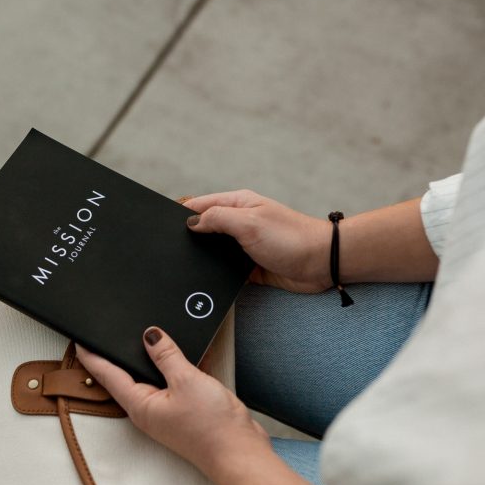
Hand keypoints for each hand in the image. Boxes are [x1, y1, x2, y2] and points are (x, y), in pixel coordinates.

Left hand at [74, 327, 268, 479]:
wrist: (240, 454)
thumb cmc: (211, 427)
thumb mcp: (186, 380)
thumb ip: (166, 355)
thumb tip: (150, 335)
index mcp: (140, 405)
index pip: (108, 375)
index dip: (92, 355)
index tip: (78, 339)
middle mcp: (148, 410)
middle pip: (125, 377)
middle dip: (116, 355)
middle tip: (105, 333)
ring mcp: (166, 412)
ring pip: (150, 379)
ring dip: (148, 360)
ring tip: (142, 339)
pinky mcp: (183, 411)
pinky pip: (171, 383)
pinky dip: (173, 368)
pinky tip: (180, 353)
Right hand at [184, 189, 332, 292]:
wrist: (321, 264)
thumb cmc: (291, 238)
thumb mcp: (248, 222)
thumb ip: (217, 219)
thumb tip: (190, 223)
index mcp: (237, 204)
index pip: (200, 205)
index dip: (181, 214)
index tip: (163, 226)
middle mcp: (239, 222)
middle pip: (204, 227)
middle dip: (189, 237)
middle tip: (170, 249)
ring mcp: (244, 245)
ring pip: (213, 250)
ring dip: (203, 257)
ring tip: (185, 265)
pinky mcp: (249, 266)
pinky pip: (225, 269)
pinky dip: (216, 274)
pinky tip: (206, 280)